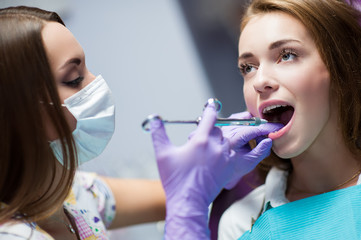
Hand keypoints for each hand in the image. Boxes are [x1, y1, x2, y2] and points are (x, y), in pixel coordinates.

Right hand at [149, 105, 281, 238]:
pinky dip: (260, 150)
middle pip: (230, 127)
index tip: (212, 104)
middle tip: (249, 113)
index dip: (210, 109)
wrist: (187, 200)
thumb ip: (158, 134)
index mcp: (201, 140)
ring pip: (243, 138)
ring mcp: (227, 158)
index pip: (209, 118)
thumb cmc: (175, 178)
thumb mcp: (162, 153)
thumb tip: (153, 119)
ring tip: (264, 124)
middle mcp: (217, 146)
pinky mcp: (232, 169)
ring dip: (253, 130)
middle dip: (240, 119)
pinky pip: (251, 157)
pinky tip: (266, 143)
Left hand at [222, 111, 282, 188]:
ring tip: (257, 138)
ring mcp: (226, 126)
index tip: (278, 128)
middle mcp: (227, 131)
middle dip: (262, 128)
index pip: (252, 130)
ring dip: (255, 124)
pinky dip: (249, 122)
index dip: (266, 128)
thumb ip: (261, 151)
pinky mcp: (227, 123)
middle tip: (267, 138)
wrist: (220, 167)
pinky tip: (251, 133)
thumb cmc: (235, 166)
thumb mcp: (250, 162)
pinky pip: (241, 117)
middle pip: (250, 122)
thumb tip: (269, 140)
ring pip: (245, 117)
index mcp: (232, 141)